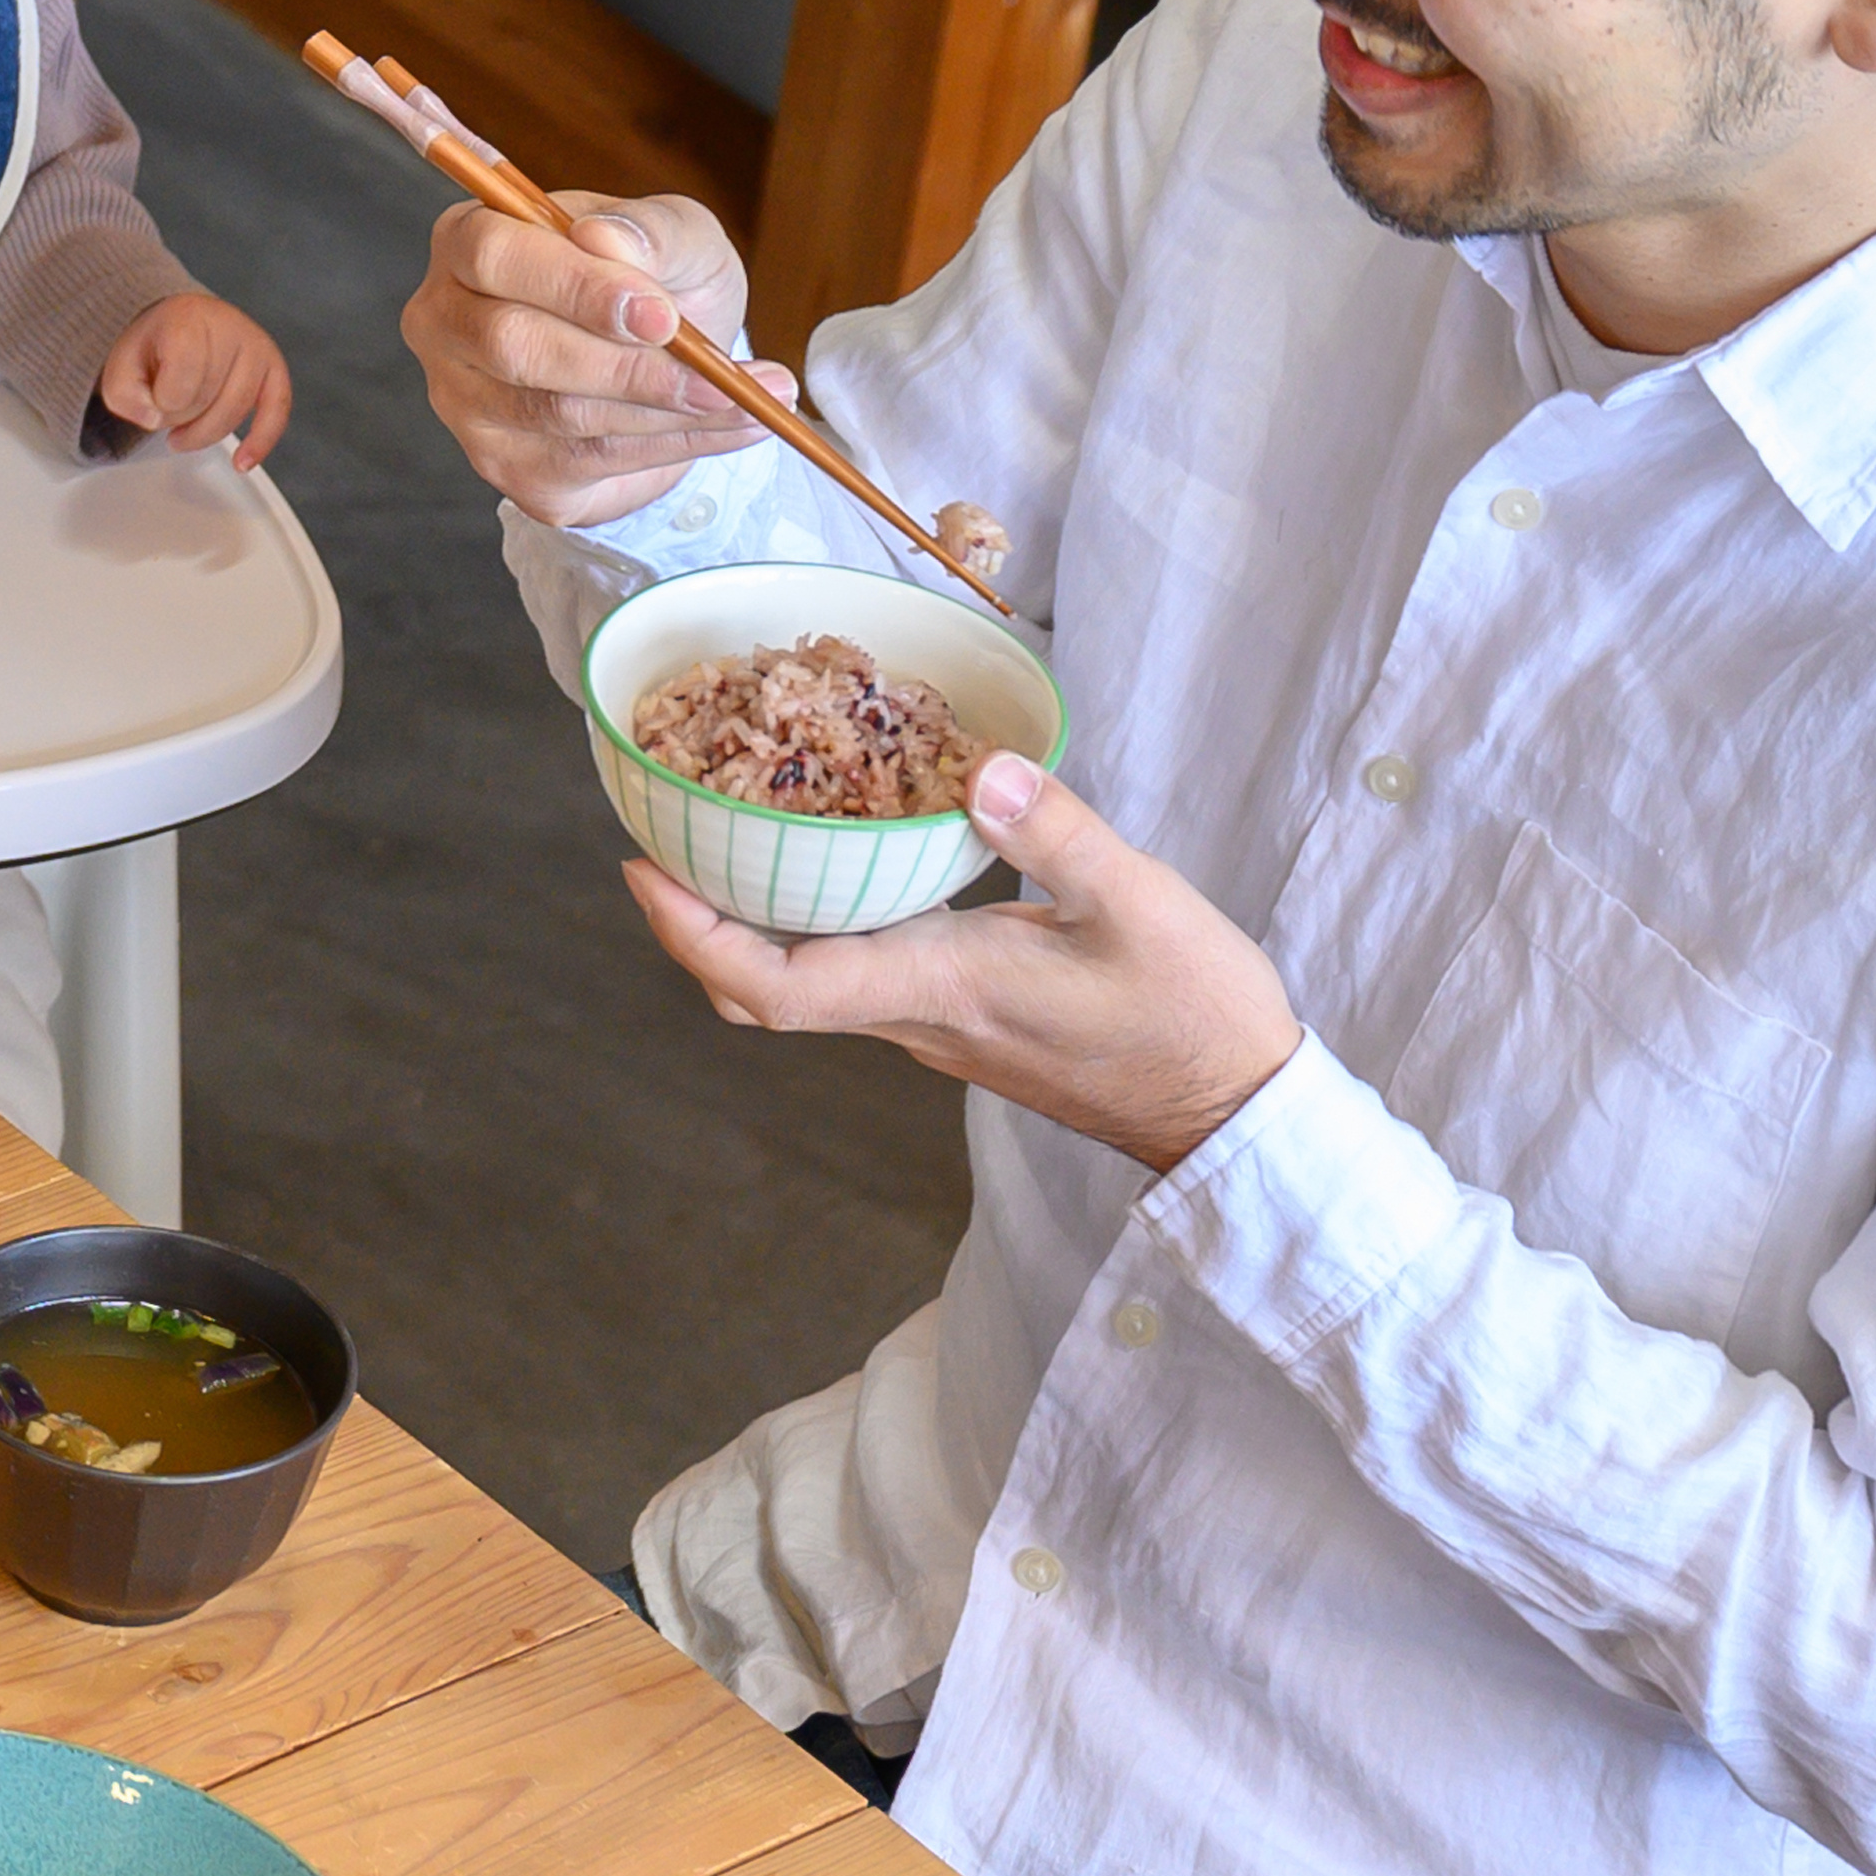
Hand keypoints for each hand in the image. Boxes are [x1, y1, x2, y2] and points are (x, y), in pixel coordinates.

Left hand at [99, 289, 293, 467]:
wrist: (181, 325)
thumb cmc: (155, 347)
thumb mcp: (120, 368)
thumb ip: (124, 397)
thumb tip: (155, 419)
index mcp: (187, 318)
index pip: (181, 379)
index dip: (163, 402)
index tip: (153, 397)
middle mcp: (229, 327)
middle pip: (206, 399)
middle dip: (180, 417)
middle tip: (166, 407)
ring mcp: (256, 347)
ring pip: (234, 412)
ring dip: (204, 433)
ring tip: (184, 429)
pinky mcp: (274, 369)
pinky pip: (276, 411)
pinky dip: (261, 441)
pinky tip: (243, 462)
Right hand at [403, 190, 790, 525]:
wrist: (670, 362)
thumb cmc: (659, 281)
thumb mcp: (677, 236)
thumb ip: (652, 228)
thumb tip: (607, 240)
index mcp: (469, 242)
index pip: (493, 256)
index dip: (574, 286)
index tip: (657, 313)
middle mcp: (445, 323)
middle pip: (513, 345)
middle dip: (624, 364)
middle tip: (713, 375)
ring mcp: (465, 402)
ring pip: (557, 412)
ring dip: (664, 410)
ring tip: (746, 399)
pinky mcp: (506, 466)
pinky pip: (587, 462)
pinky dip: (674, 446)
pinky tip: (732, 427)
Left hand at [624, 756, 1301, 1174]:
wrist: (1232, 1109)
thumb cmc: (1194, 1014)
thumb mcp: (1140, 903)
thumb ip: (1057, 832)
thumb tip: (984, 766)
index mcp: (940, 989)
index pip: (779, 987)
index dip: (694, 937)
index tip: (644, 872)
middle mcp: (916, 1017)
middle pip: (764, 993)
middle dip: (696, 926)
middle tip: (663, 836)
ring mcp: (934, 1026)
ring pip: (806, 985)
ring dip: (753, 921)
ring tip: (732, 826)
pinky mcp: (959, 1020)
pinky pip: (858, 977)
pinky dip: (820, 923)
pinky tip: (836, 857)